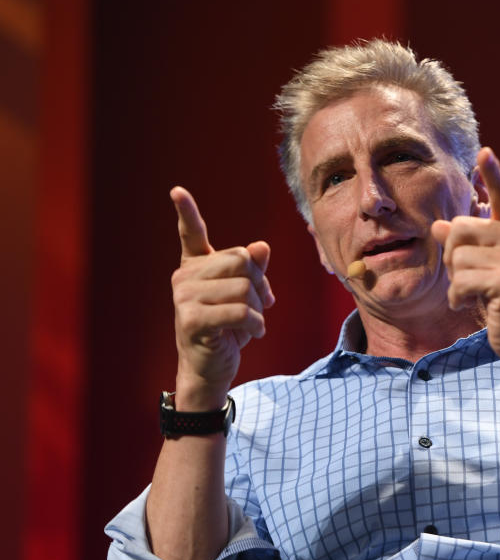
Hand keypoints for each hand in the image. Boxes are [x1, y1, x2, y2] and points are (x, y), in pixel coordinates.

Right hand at [170, 187, 274, 408]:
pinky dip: (256, 323)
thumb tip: (261, 247)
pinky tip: (253, 333)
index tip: (177, 191)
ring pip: (244, 286)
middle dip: (261, 283)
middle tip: (263, 303)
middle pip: (240, 260)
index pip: (191, 234)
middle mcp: (185, 277)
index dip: (186, 212)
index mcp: (196, 267)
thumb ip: (253, 270)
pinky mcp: (192, 319)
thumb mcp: (247, 296)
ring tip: (255, 322)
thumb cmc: (229, 330)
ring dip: (260, 308)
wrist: (212, 368)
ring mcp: (184, 297)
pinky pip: (240, 310)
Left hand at [431, 148, 499, 379]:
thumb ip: (466, 244)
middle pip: (459, 229)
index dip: (494, 174)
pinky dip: (458, 297)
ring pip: (456, 258)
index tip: (484, 152)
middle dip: (451, 258)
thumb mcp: (486, 267)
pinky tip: (472, 305)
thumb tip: (438, 226)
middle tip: (467, 279)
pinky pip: (460, 281)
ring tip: (474, 295)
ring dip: (455, 283)